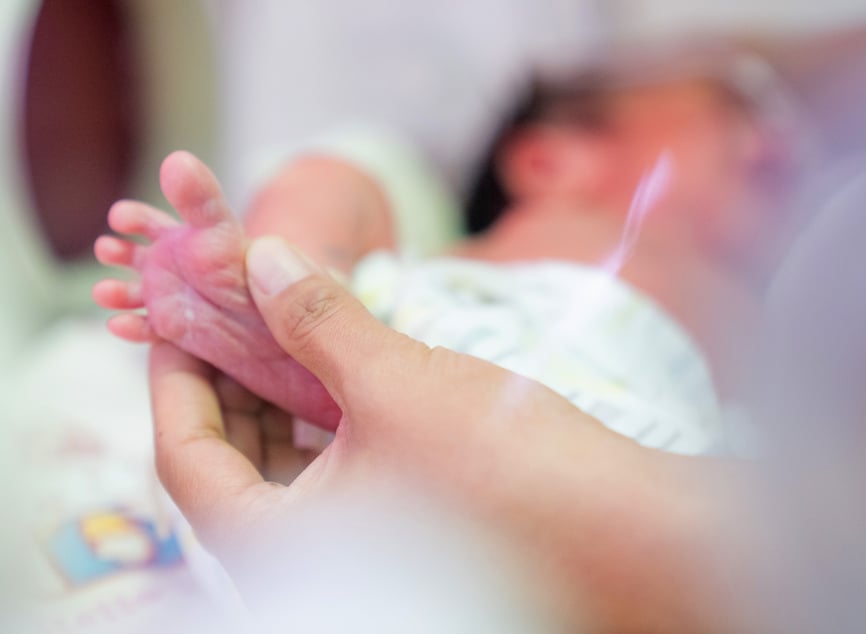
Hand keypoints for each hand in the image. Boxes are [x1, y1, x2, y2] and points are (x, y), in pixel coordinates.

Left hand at [150, 236, 736, 631]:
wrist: (633, 537)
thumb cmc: (513, 474)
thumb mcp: (399, 382)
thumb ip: (318, 318)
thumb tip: (263, 257)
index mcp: (278, 548)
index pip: (185, 455)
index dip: (173, 373)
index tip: (179, 310)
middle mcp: (307, 558)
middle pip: (233, 456)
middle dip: (232, 372)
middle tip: (236, 299)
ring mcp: (358, 543)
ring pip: (288, 459)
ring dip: (283, 386)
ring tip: (286, 314)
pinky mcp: (402, 523)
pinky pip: (339, 464)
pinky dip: (329, 410)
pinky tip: (342, 356)